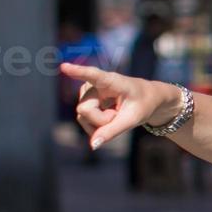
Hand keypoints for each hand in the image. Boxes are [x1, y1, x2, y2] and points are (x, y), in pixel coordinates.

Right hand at [58, 62, 176, 149]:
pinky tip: (109, 117)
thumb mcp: (133, 119)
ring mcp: (87, 92)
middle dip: (101, 120)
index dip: (77, 71)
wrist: (146, 99)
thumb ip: (113, 131)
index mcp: (111, 80)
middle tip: (118, 115)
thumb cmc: (143, 104)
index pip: (92, 75)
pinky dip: (97, 125)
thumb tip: (92, 145)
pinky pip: (83, 120)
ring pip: (82, 117)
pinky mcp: (85, 101)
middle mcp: (94, 83)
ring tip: (116, 114)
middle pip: (85, 110)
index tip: (64, 66)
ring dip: (100, 123)